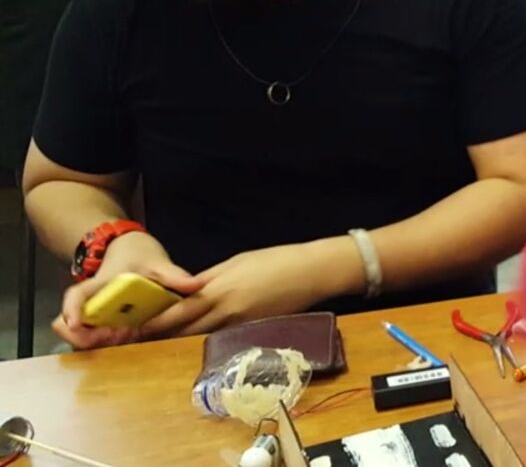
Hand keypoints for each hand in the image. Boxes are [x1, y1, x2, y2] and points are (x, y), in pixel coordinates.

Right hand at [54, 232, 201, 349]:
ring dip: (97, 343)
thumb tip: (196, 285)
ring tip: (125, 338)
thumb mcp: (156, 261)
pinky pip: (97, 338)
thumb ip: (173, 274)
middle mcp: (91, 302)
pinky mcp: (103, 322)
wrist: (129, 248)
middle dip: (87, 338)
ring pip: (82, 335)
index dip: (71, 310)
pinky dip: (107, 343)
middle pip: (70, 325)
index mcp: (100, 285)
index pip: (76, 296)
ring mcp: (95, 314)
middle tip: (115, 336)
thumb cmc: (138, 254)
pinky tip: (130, 340)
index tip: (75, 323)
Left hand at [141, 241, 349, 338]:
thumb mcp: (236, 262)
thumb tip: (187, 291)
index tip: (132, 327)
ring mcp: (240, 324)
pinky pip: (223, 339)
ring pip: (201, 338)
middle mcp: (225, 311)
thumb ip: (209, 280)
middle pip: (184, 330)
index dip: (154, 321)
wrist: (311, 272)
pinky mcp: (253, 331)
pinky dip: (207, 341)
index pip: (178, 310)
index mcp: (218, 289)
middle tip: (136, 344)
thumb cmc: (275, 260)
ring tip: (158, 346)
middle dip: (160, 337)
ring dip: (179, 342)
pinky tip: (196, 344)